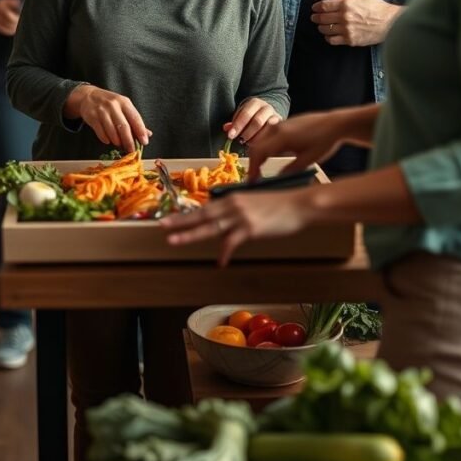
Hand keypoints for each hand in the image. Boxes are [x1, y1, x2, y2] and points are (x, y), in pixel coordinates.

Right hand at [65, 84, 150, 153]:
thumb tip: (148, 134)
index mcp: (124, 102)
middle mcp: (114, 106)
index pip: (135, 118)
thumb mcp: (124, 107)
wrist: (88, 96)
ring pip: (112, 131)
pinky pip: (101, 132)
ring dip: (117, 141)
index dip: (140, 131)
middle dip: (129, 141)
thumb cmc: (110, 103)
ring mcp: (102, 111)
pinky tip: (108, 141)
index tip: (144, 142)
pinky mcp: (92, 117)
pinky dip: (106, 139)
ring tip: (120, 144)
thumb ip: (135, 120)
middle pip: (124, 127)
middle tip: (132, 150)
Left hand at [162, 187, 312, 265]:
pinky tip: (220, 263)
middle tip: (161, 226)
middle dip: (179, 221)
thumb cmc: (280, 206)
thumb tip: (225, 222)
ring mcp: (240, 216)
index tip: (171, 218)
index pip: (205, 207)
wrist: (299, 205)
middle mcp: (233, 205)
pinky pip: (232, 242)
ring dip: (189, 234)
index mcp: (233, 198)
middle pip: (201, 215)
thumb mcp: (254, 204)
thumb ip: (237, 212)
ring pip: (209, 227)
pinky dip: (225, 253)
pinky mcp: (251, 228)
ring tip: (173, 240)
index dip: (187, 214)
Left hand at [223, 97, 280, 145]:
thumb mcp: (242, 115)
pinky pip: (275, 134)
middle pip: (257, 122)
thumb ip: (235, 122)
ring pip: (268, 129)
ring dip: (257, 138)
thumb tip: (226, 128)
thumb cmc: (252, 115)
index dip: (237, 126)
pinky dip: (266, 141)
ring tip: (250, 144)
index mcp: (255, 103)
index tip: (231, 136)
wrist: (269, 112)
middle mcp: (267, 108)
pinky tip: (260, 146)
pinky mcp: (282, 126)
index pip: (245, 114)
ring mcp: (276, 116)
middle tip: (241, 140)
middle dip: (247, 133)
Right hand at [245, 110, 347, 181]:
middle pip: (255, 146)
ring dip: (258, 155)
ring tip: (261, 170)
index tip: (253, 181)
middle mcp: (277, 128)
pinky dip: (264, 147)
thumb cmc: (324, 141)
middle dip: (253, 163)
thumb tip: (276, 181)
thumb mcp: (308, 160)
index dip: (252, 169)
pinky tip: (270, 157)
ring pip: (260, 140)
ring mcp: (280, 124)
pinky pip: (267, 135)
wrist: (335, 124)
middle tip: (255, 179)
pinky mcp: (284, 123)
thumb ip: (290, 171)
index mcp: (282, 137)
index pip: (258, 153)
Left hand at [312, 0, 400, 46]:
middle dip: (316, 17)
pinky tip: (330, 34)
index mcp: (346, 4)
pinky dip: (328, 37)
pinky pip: (332, 40)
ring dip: (321, 27)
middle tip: (314, 17)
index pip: (324, 5)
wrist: (391, 23)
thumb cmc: (378, 8)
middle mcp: (345, 17)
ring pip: (325, 30)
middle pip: (322, 18)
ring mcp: (347, 30)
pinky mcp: (350, 40)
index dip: (316, 6)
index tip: (315, 7)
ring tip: (322, 25)